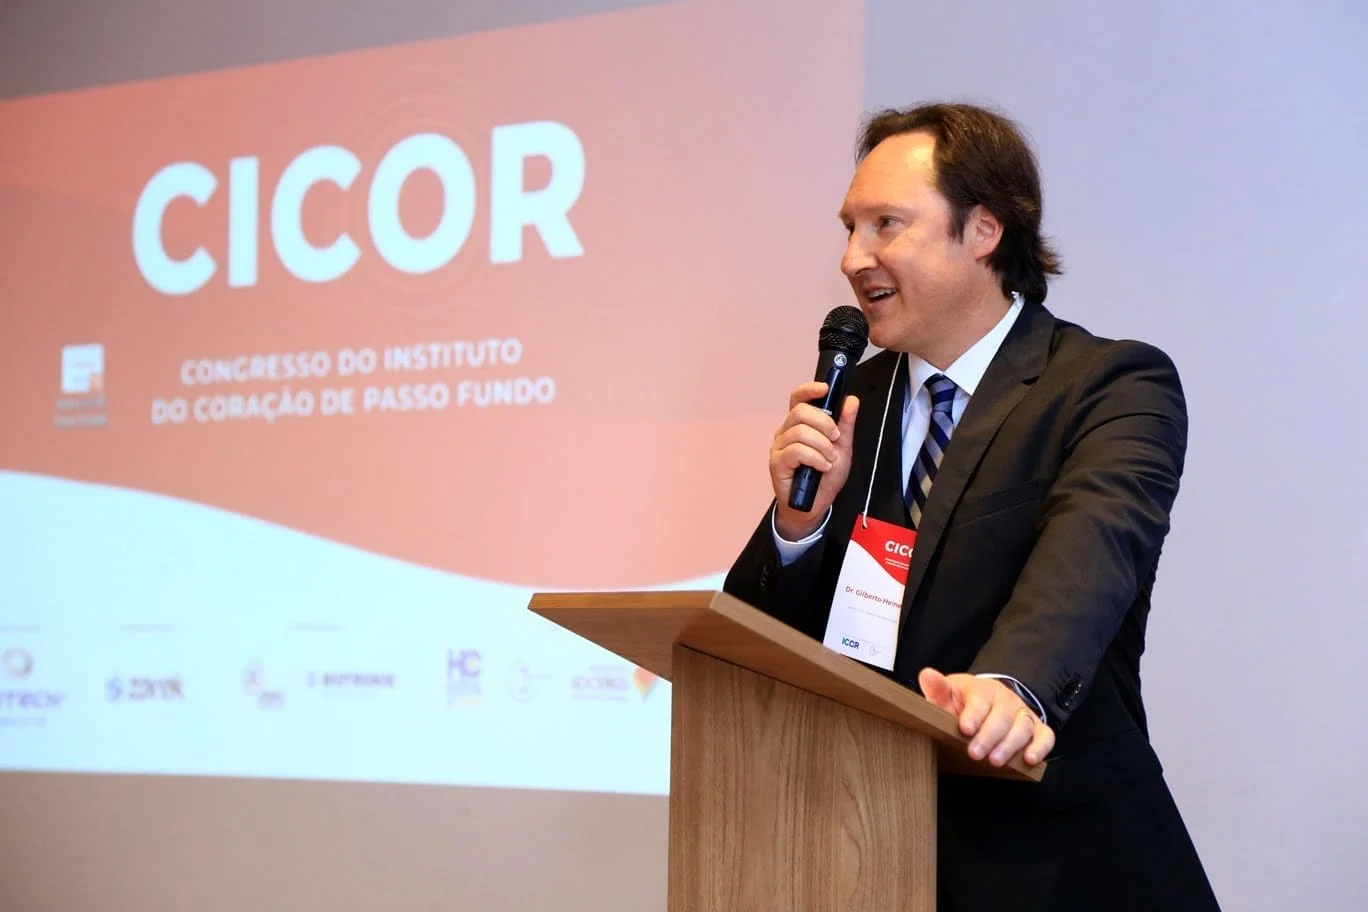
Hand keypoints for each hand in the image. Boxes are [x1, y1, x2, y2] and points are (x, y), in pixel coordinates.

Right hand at [770, 382, 859, 539]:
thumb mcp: (842, 448)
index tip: (825, 389)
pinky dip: (815, 458)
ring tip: (829, 459)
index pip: (798, 398)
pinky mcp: (777, 462)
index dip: (809, 389)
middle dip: (824, 422)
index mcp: (800, 424)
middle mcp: (786, 431)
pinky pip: (796, 451)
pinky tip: (822, 466)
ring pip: (800, 432)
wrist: (815, 505)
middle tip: (835, 438)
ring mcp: (779, 446)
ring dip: (822, 446)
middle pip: (800, 411)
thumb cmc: (825, 476)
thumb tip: (851, 400)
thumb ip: (846, 425)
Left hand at [918, 668, 1054, 766]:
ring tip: (996, 761)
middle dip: (989, 736)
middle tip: (975, 753)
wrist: (988, 703)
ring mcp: (1023, 714)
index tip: (965, 728)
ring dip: (1010, 745)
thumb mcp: (947, 695)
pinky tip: (1029, 760)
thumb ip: (937, 689)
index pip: (980, 701)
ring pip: (1023, 727)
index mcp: (982, 689)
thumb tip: (927, 675)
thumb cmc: (964, 703)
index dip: (973, 715)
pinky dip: (1040, 748)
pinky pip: (1045, 737)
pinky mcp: (1037, 729)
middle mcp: (1006, 700)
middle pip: (1002, 717)